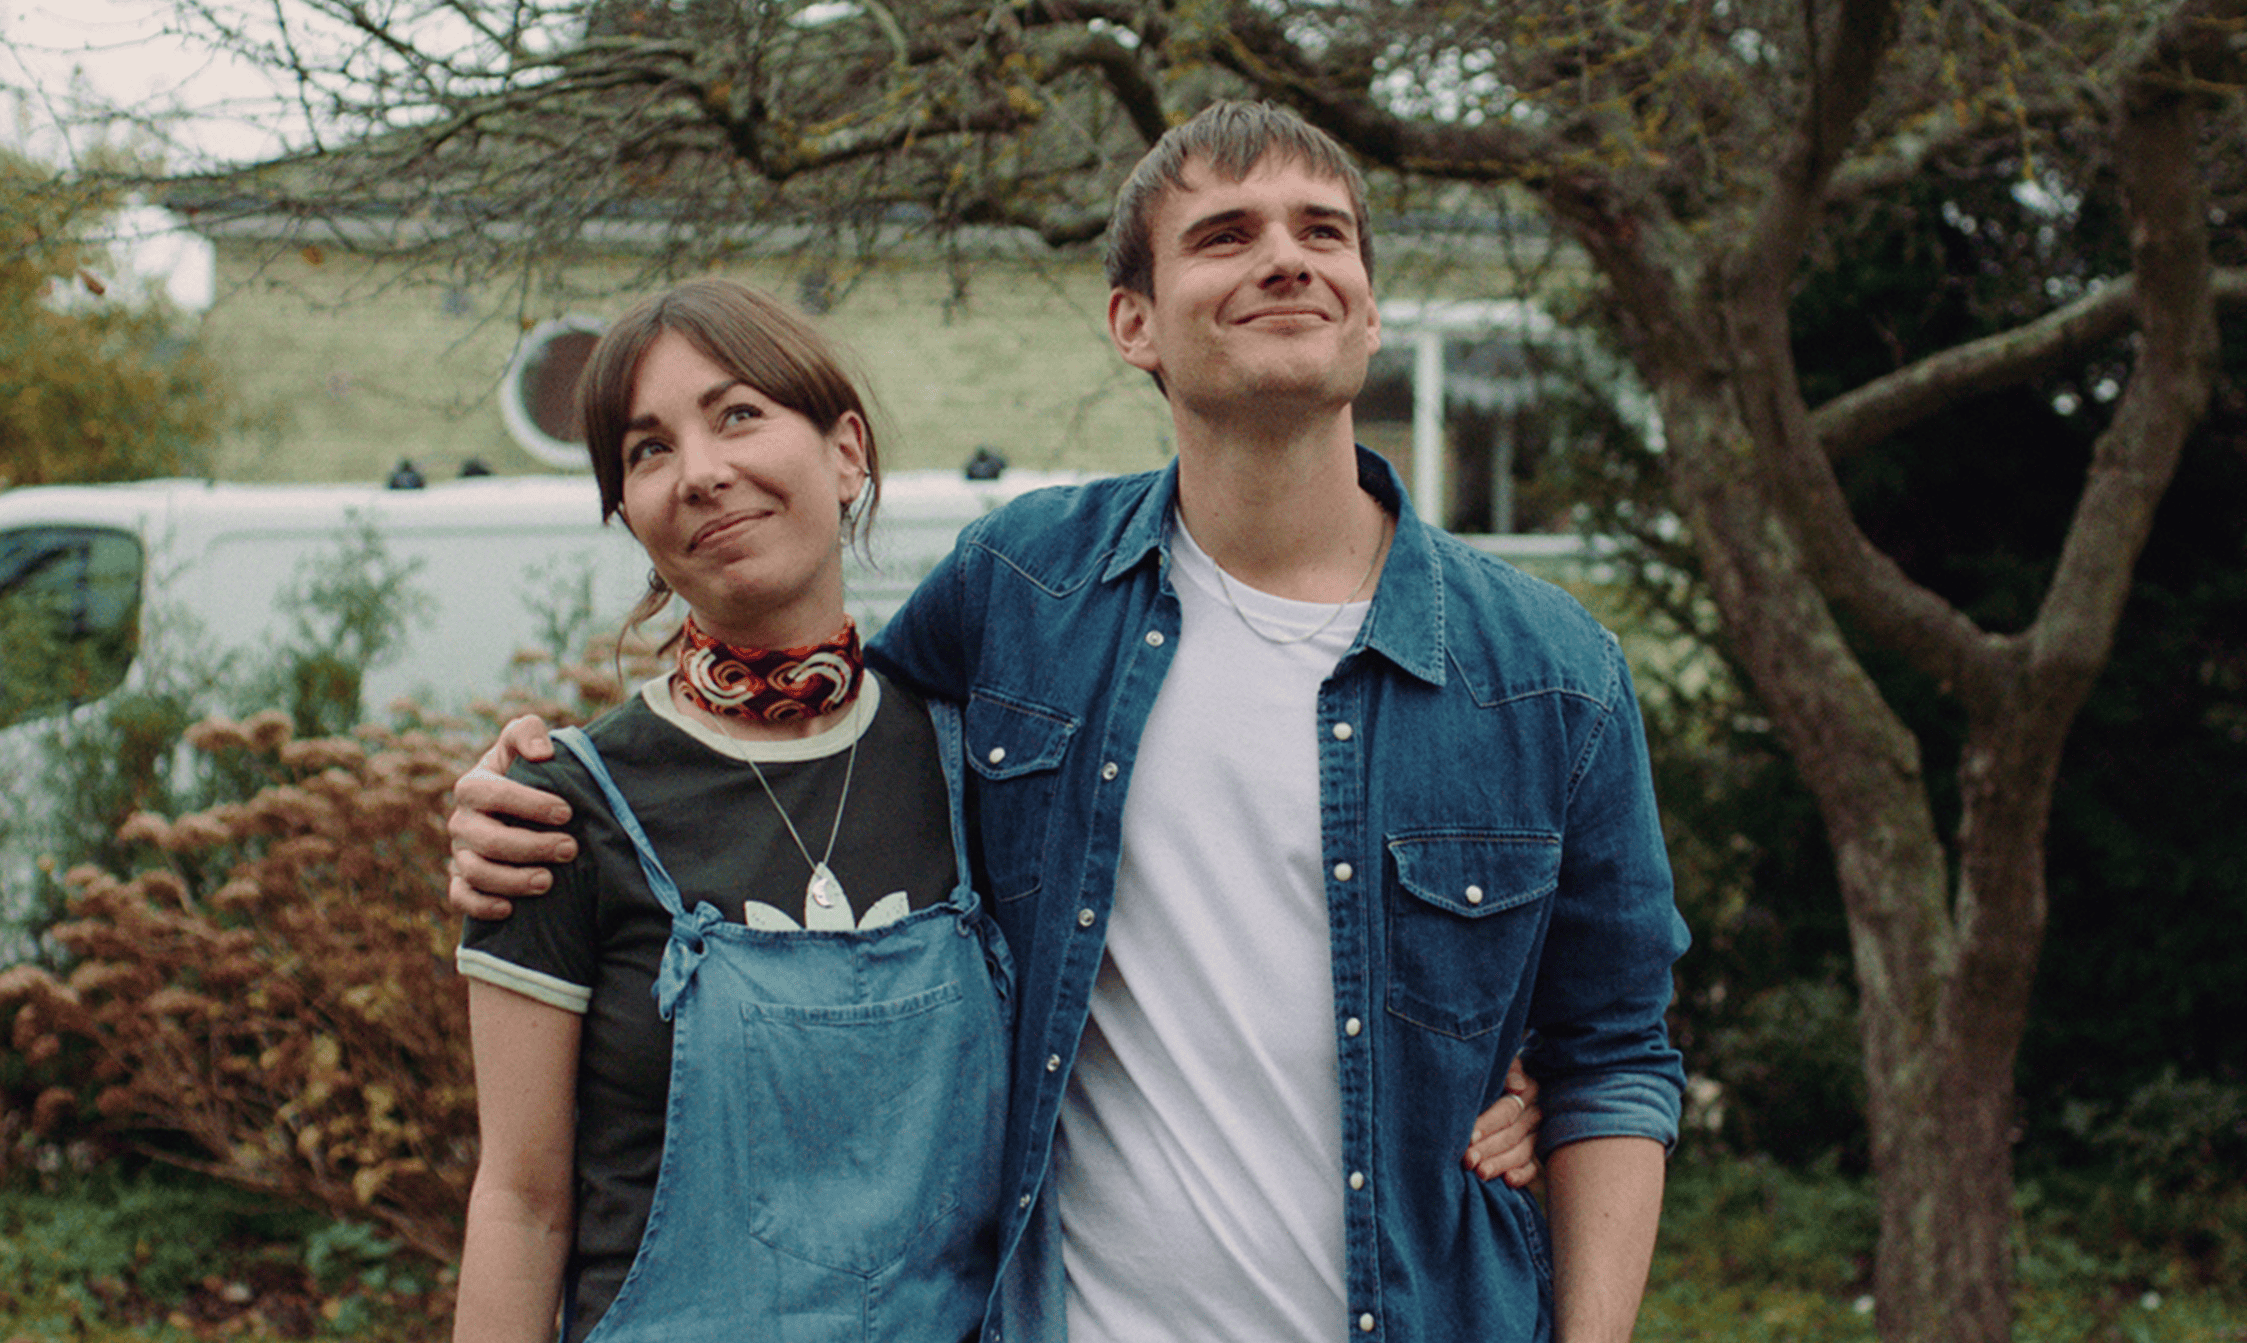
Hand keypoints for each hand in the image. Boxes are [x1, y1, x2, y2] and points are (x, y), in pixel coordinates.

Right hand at [447, 715, 574, 919]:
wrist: (518, 807)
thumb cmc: (526, 771)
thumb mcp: (525, 743)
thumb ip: (528, 732)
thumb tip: (542, 753)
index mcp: (473, 786)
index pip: (493, 794)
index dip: (529, 804)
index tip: (566, 812)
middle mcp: (462, 821)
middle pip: (488, 840)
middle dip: (531, 847)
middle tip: (570, 849)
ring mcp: (460, 853)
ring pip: (475, 873)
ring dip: (512, 880)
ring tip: (548, 881)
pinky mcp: (462, 880)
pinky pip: (461, 898)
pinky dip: (481, 906)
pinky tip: (510, 909)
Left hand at [1463, 1055, 1541, 1186]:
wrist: (1490, 1086)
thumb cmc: (1487, 1076)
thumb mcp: (1495, 1068)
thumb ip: (1506, 1073)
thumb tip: (1517, 1086)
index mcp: (1527, 1088)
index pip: (1507, 1111)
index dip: (1487, 1124)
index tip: (1469, 1137)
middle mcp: (1535, 1112)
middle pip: (1511, 1134)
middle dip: (1488, 1148)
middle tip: (1468, 1160)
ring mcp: (1536, 1134)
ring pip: (1521, 1152)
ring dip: (1500, 1164)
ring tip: (1480, 1172)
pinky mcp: (1534, 1153)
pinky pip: (1532, 1167)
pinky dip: (1521, 1175)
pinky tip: (1507, 1181)